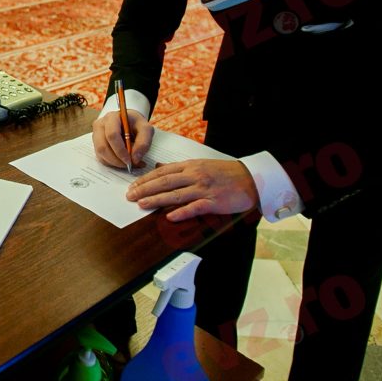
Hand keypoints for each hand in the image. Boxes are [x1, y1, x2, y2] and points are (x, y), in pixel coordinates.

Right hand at [92, 110, 152, 169]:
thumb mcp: (146, 130)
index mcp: (112, 118)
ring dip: (114, 162)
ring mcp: (96, 135)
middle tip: (129, 165)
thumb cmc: (137, 125)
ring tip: (128, 163)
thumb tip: (135, 159)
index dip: (120, 150)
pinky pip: (101, 157)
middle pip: (102, 146)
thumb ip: (143, 143)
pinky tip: (122, 161)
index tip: (129, 161)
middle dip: (116, 159)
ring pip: (100, 154)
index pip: (112, 135)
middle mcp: (100, 125)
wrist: (130, 122)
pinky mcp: (96, 144)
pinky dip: (112, 163)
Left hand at [126, 159, 259, 221]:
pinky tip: (169, 216)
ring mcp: (204, 189)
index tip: (133, 185)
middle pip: (164, 182)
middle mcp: (195, 176)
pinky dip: (181, 212)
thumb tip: (160, 167)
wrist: (251, 178)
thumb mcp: (201, 164)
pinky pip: (194, 207)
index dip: (146, 179)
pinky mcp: (213, 202)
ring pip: (175, 194)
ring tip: (142, 204)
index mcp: (191, 166)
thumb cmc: (225, 172)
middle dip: (145, 189)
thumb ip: (181, 168)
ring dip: (156, 200)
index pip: (163, 172)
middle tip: (130, 196)